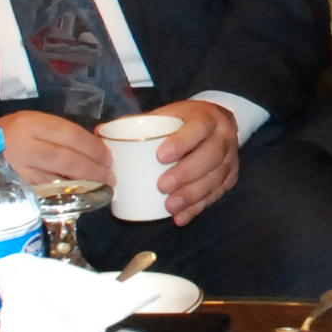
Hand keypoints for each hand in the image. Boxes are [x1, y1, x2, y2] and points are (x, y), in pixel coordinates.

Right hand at [0, 110, 105, 192]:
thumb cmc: (6, 136)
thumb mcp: (28, 124)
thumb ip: (55, 133)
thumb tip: (92, 146)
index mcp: (30, 123)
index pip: (71, 135)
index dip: (94, 147)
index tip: (108, 157)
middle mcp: (25, 145)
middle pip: (68, 159)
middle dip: (94, 170)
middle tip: (110, 177)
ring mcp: (19, 169)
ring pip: (58, 179)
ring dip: (83, 184)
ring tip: (100, 186)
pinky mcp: (15, 188)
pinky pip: (45, 191)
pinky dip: (64, 193)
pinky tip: (77, 194)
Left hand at [152, 98, 239, 223]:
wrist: (218, 123)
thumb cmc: (185, 121)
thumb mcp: (169, 113)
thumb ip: (142, 123)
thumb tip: (101, 133)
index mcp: (207, 117)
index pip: (199, 128)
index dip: (182, 142)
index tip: (160, 156)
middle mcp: (223, 136)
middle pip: (210, 156)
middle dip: (186, 173)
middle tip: (162, 186)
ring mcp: (230, 158)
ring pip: (216, 178)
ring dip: (192, 195)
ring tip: (170, 206)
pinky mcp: (230, 176)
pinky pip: (217, 194)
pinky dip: (198, 207)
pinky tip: (181, 217)